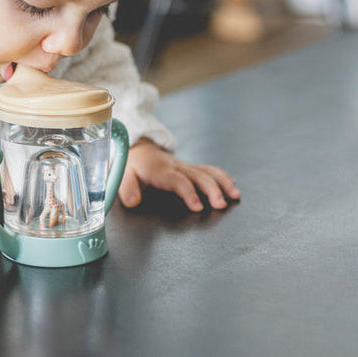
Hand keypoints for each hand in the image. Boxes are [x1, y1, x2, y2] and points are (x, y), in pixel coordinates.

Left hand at [119, 138, 240, 211]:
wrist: (138, 149)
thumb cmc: (132, 166)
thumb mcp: (123, 175)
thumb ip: (126, 189)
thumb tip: (133, 202)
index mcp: (160, 170)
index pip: (177, 181)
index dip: (188, 193)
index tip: (198, 206)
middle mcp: (176, 167)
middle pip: (198, 176)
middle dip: (212, 189)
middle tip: (221, 204)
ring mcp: (185, 167)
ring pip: (207, 171)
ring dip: (222, 182)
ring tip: (234, 195)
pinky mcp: (190, 168)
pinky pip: (209, 170)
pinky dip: (222, 177)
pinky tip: (232, 186)